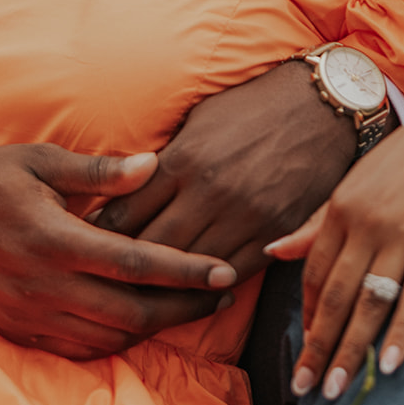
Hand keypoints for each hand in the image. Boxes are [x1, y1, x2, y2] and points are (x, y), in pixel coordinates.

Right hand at [0, 144, 236, 357]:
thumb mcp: (39, 160)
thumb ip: (98, 171)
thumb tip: (154, 166)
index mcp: (55, 239)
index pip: (137, 264)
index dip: (186, 272)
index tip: (225, 273)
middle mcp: (45, 285)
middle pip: (133, 311)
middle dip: (185, 307)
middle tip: (222, 294)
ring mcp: (31, 315)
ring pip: (110, 336)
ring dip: (155, 327)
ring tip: (190, 307)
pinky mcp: (20, 332)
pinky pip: (80, 349)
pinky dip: (116, 342)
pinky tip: (138, 324)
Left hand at [94, 62, 356, 277]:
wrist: (320, 105)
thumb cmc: (252, 106)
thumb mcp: (198, 120)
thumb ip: (165, 159)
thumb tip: (124, 188)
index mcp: (184, 159)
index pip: (125, 211)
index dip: (99, 235)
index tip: (83, 247)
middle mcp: (210, 191)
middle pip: (150, 248)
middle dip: (122, 267)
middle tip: (101, 282)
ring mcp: (245, 215)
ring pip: (190, 268)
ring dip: (163, 285)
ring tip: (138, 298)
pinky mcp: (275, 230)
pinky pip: (233, 271)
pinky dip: (209, 285)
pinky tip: (192, 294)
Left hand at [264, 91, 403, 396]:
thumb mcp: (355, 183)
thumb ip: (316, 223)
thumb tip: (273, 251)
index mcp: (341, 208)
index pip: (315, 274)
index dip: (307, 317)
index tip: (302, 352)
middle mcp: (366, 223)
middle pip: (335, 296)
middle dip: (318, 347)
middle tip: (304, 390)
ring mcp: (403, 234)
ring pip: (369, 304)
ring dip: (351, 351)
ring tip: (337, 391)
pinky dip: (402, 334)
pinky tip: (389, 366)